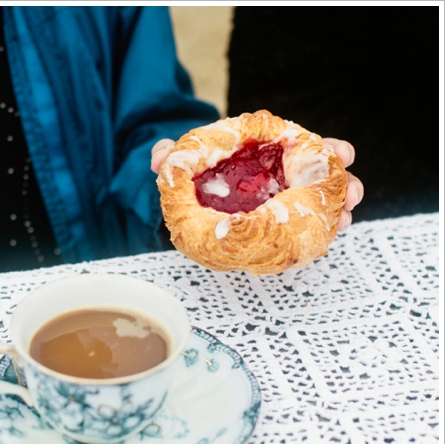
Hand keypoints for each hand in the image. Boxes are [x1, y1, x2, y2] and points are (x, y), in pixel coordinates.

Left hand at [150, 137, 364, 231]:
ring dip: (339, 206)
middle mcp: (283, 173)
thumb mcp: (186, 163)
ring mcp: (285, 198)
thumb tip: (160, 159)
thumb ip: (175, 157)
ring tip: (347, 216)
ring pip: (322, 199)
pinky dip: (325, 226)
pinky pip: (309, 224)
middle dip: (342, 179)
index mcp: (267, 150)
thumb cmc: (194, 174)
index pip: (303, 144)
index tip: (338, 151)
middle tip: (352, 191)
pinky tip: (335, 231)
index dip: (325, 147)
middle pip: (322, 171)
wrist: (190, 198)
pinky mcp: (282, 223)